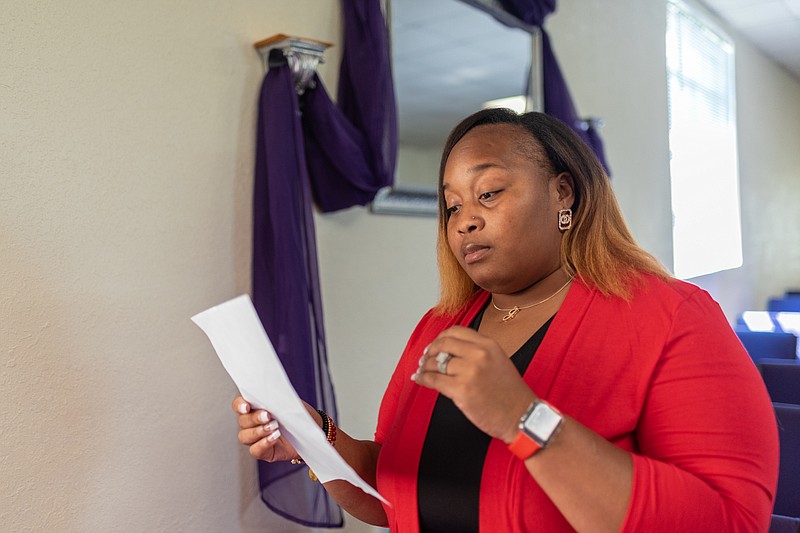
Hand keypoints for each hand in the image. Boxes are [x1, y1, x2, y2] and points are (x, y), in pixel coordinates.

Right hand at [232, 396, 309, 461]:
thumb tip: (269, 396)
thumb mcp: (289, 403)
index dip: (239, 405)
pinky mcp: (263, 451)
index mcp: (255, 408)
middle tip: (267, 416)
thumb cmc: (297, 416)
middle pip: (242, 421)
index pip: (239, 405)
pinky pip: (255, 450)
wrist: (310, 432)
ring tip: (273, 427)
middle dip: (254, 418)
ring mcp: (256, 438)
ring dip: (258, 431)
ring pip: (245, 436)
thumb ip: (277, 399)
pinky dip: (263, 443)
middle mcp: (252, 423)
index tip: (246, 406)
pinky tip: (274, 438)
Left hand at [412, 326, 535, 442]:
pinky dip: (423, 378)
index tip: (435, 345)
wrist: (521, 416)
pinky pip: (434, 380)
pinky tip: (419, 379)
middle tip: (425, 358)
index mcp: (488, 345)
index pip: (456, 331)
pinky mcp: (462, 390)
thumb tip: (448, 353)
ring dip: (425, 366)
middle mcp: (479, 354)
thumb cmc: (510, 393)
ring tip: (422, 370)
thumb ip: (476, 353)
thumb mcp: (498, 361)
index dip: (441, 337)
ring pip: (436, 362)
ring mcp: (469, 372)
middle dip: (430, 350)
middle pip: (443, 344)